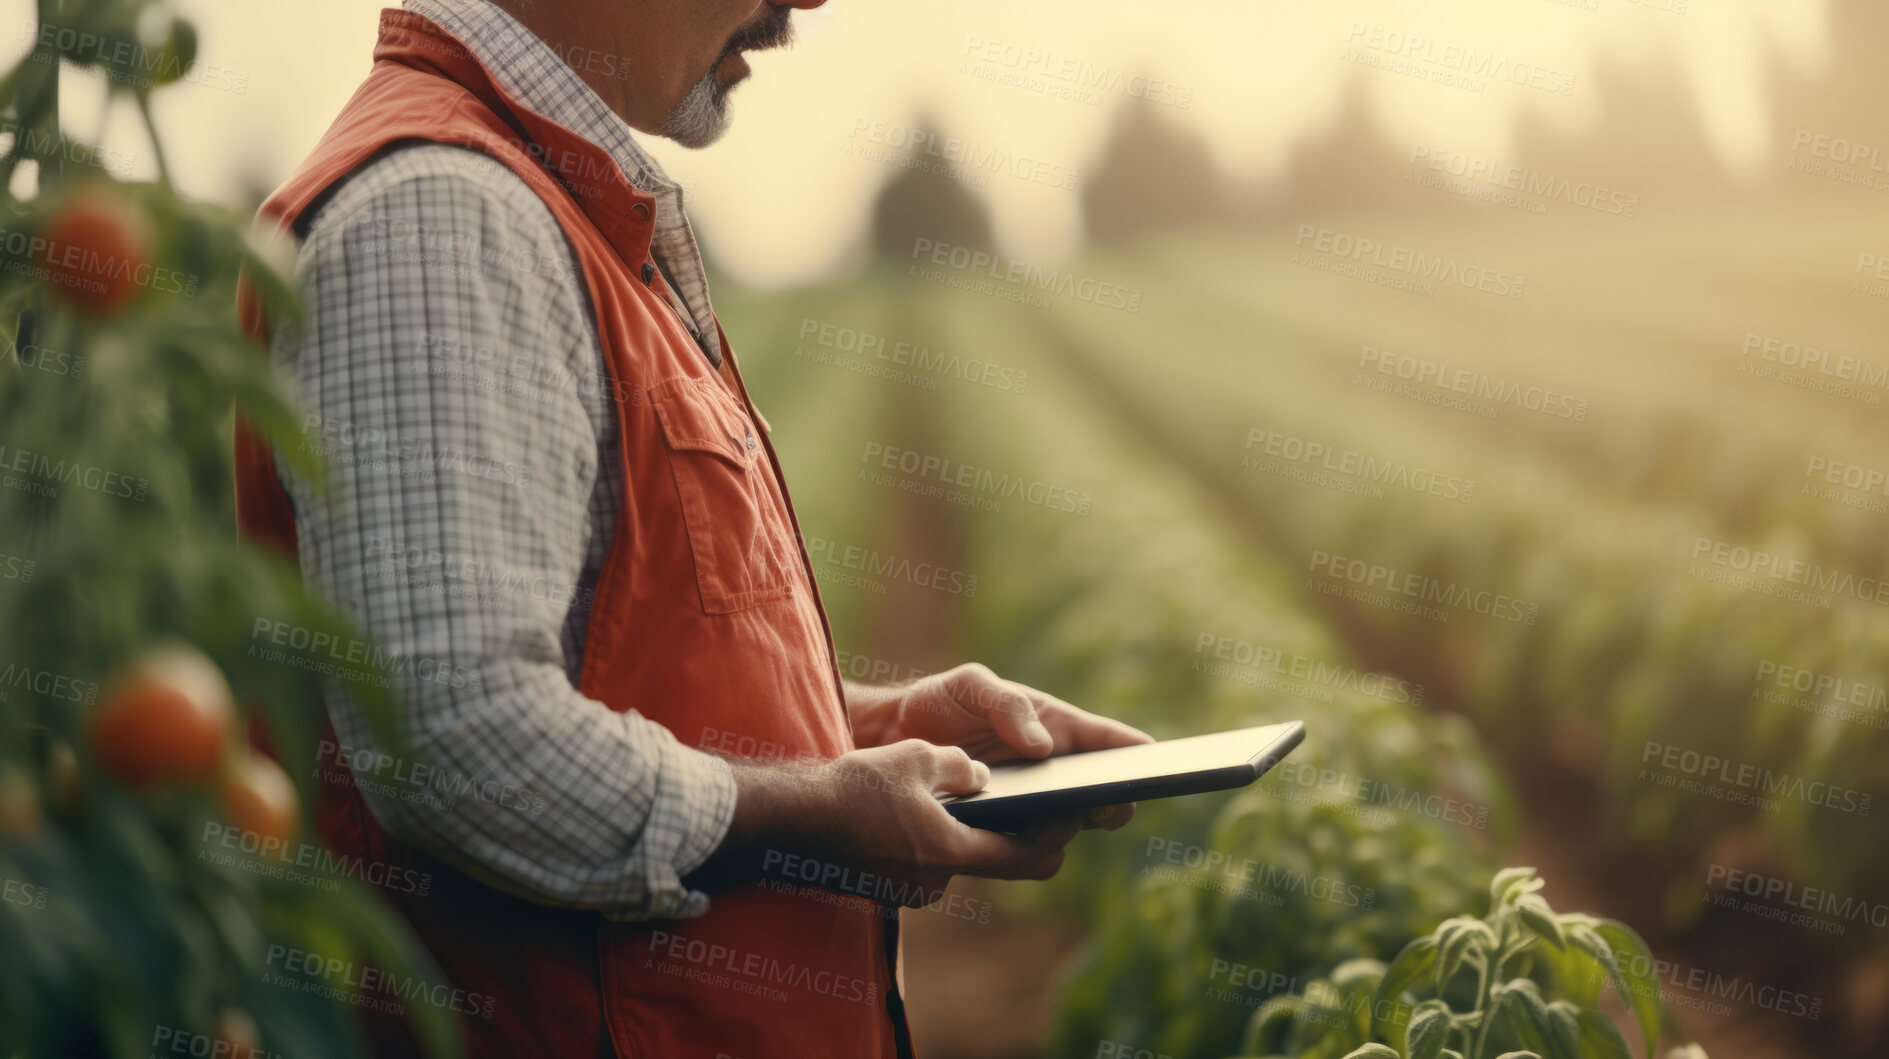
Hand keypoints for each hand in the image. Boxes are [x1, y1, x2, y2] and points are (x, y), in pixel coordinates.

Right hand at [710, 740, 1083, 905]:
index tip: (1071, 811)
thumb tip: (980, 776)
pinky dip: (935, 839)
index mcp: (954, 851)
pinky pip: (925, 861)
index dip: (1055, 832)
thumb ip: (959, 768)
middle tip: (1036, 806)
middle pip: (996, 862)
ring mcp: (909, 889)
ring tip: (975, 796)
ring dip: (970, 833)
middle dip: (1020, 837)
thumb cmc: (853, 786)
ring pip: (957, 858)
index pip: (1027, 855)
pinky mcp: (884, 885)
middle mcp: (937, 881)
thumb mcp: (915, 757)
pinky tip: (923, 808)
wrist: (787, 820)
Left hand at [853, 663, 1152, 829]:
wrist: (889, 742)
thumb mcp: (970, 685)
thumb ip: (1007, 704)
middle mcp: (1054, 775)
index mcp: (1060, 731)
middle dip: (1108, 804)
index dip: (1141, 759)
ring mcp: (1031, 811)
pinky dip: (1022, 856)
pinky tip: (1002, 843)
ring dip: (1059, 832)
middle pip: (1106, 801)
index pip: (1115, 746)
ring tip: (1034, 818)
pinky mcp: (1002, 839)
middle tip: (1087, 801)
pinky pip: (1027, 859)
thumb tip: (1045, 746)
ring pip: (1067, 836)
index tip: (1156, 769)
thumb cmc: (938, 703)